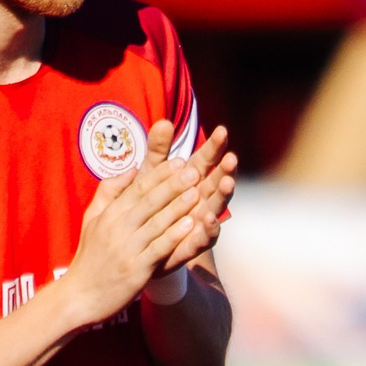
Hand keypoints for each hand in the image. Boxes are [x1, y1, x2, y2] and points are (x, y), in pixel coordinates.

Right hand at [62, 123, 209, 321]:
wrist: (79, 296)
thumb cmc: (90, 257)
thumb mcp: (92, 219)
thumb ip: (109, 192)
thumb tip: (131, 169)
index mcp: (109, 215)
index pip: (137, 189)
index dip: (159, 174)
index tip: (178, 160)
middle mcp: (117, 229)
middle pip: (149, 202)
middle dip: (173, 184)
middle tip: (194, 170)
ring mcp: (127, 249)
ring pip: (156, 223)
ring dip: (178, 206)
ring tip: (197, 191)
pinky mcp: (136, 270)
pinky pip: (158, 249)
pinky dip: (174, 236)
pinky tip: (191, 224)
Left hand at [153, 125, 236, 278]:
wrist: (133, 242)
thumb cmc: (144, 202)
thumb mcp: (149, 173)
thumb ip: (157, 150)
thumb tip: (163, 122)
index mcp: (191, 178)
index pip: (206, 158)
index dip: (214, 146)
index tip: (221, 131)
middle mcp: (201, 197)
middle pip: (217, 180)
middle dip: (225, 169)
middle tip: (231, 158)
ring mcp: (200, 219)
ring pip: (216, 205)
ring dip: (223, 195)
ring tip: (228, 183)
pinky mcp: (194, 243)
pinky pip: (205, 236)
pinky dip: (209, 227)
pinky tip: (209, 217)